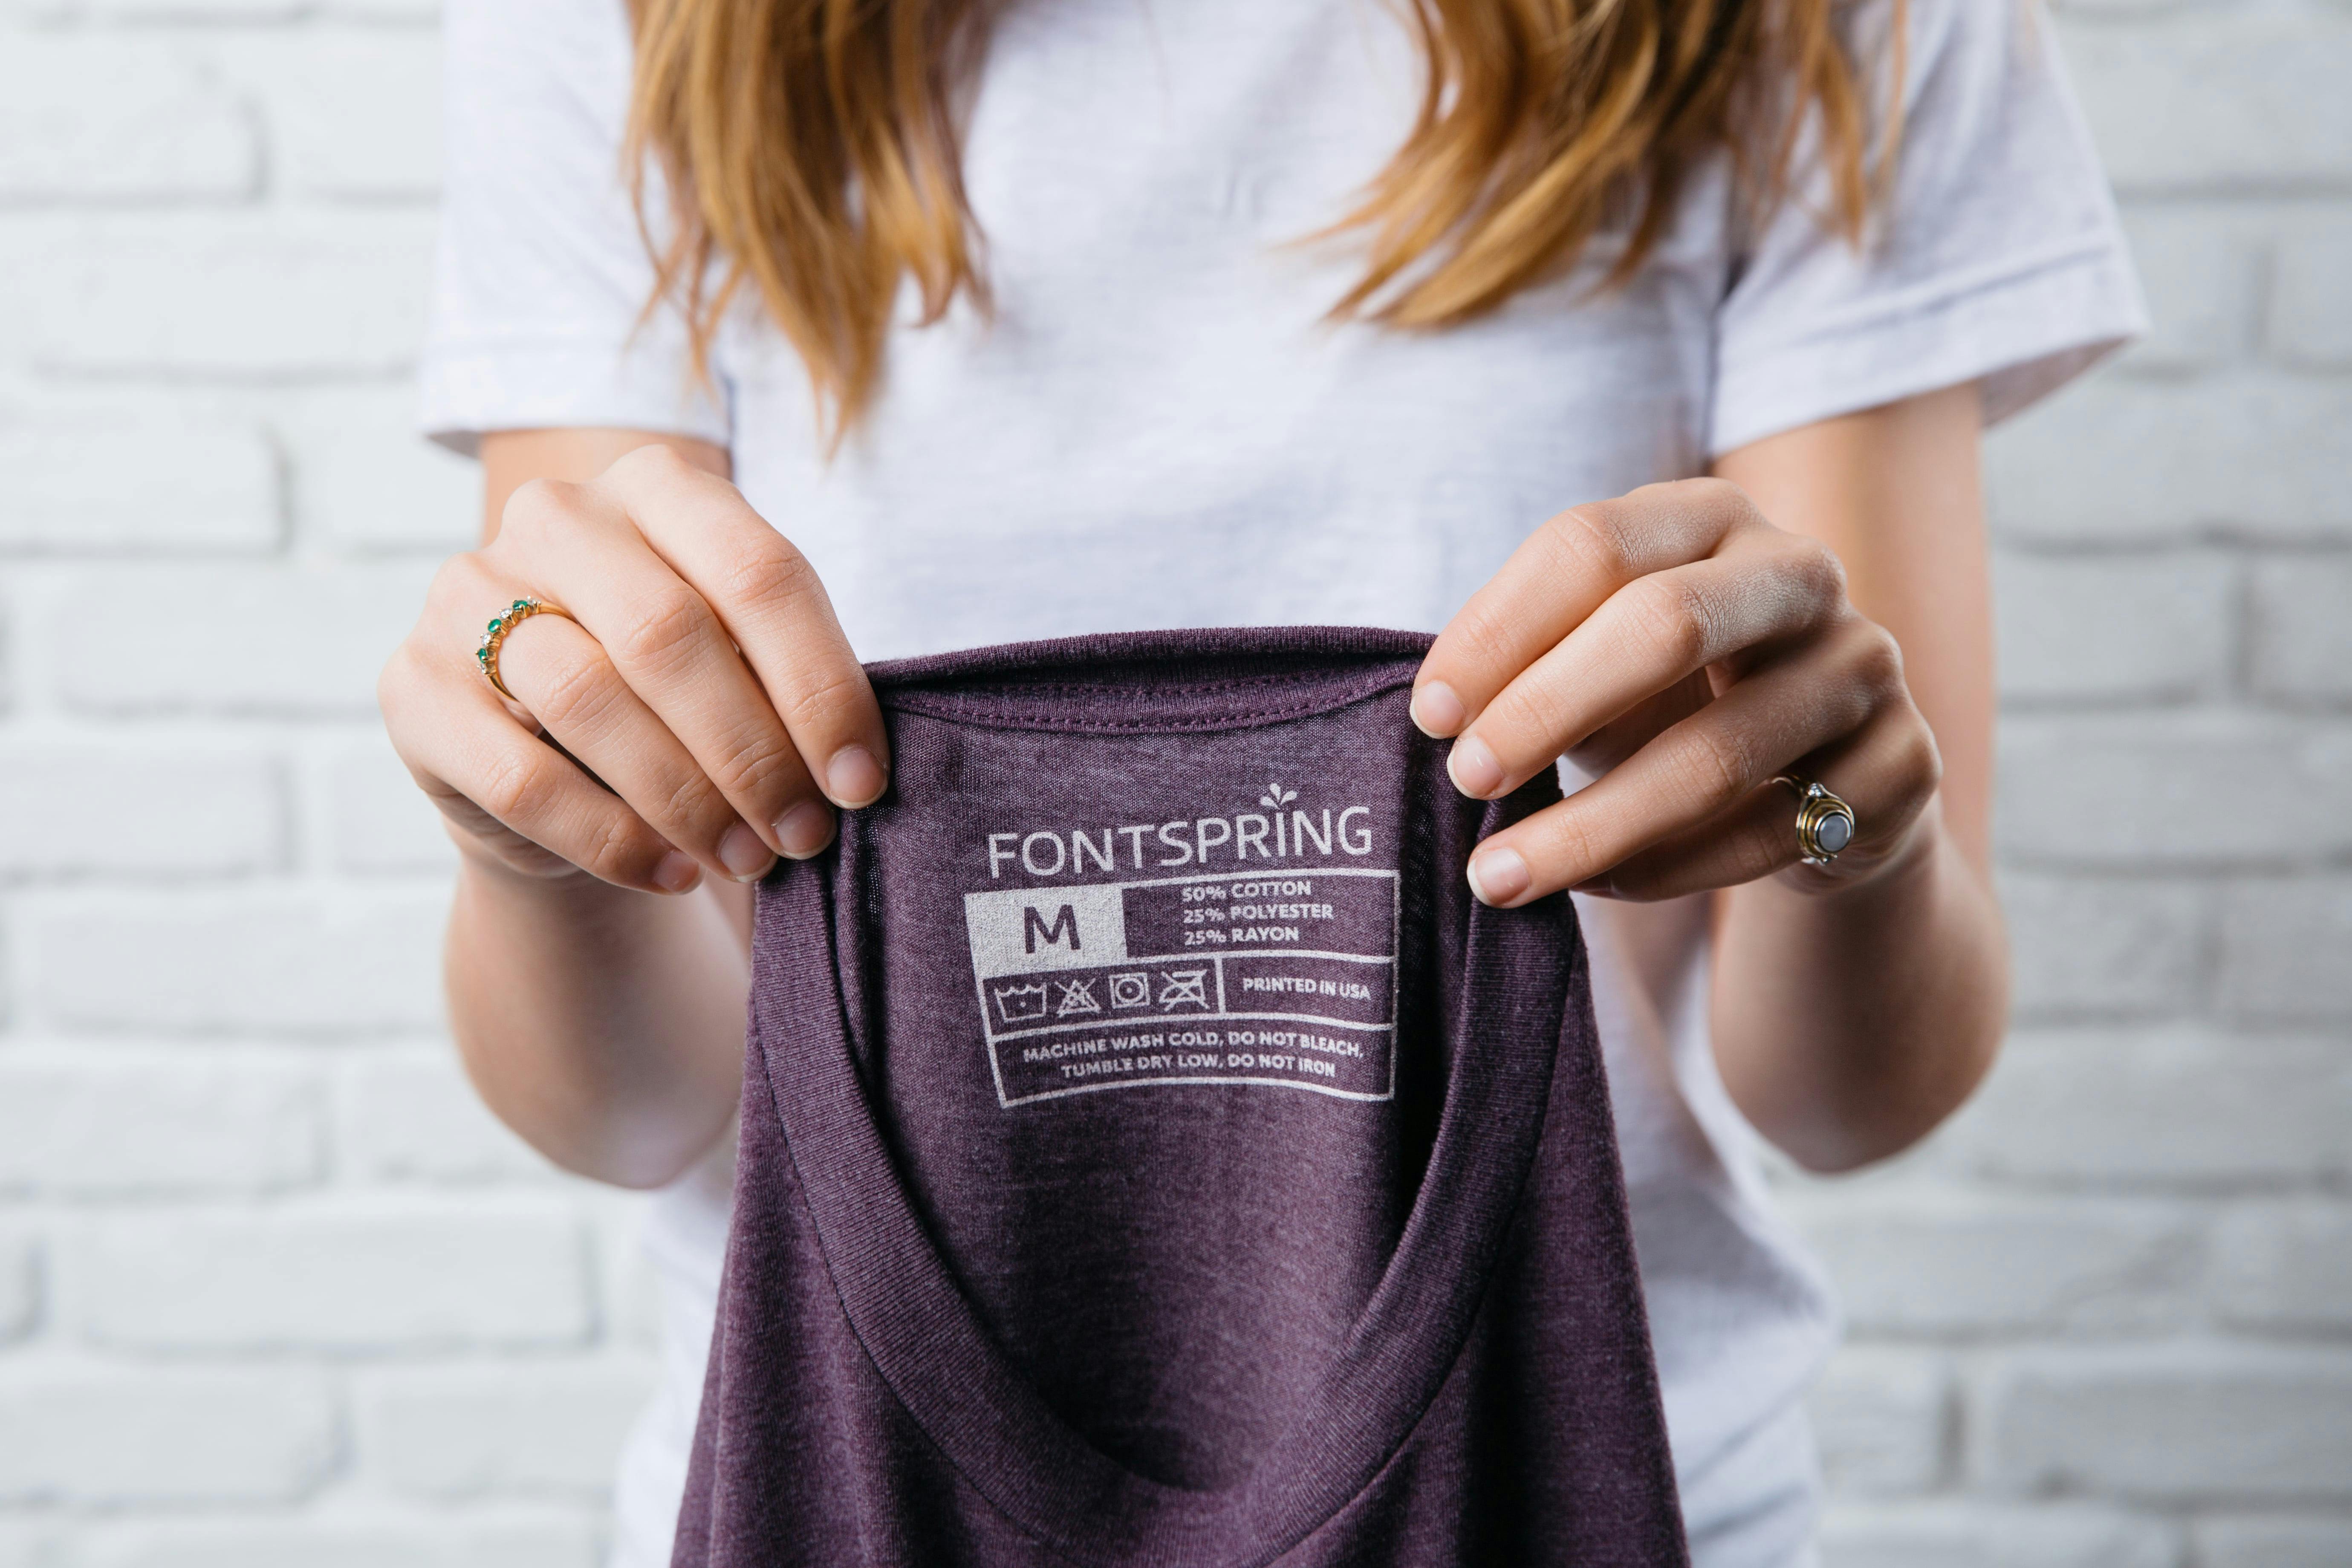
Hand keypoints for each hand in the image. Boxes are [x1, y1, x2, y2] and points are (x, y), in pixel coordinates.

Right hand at [379, 444, 888, 894]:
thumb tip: (852, 771)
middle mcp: (557, 516)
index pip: (759, 573)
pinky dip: (611, 837)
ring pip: (591, 698)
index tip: (862, 782)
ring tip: (748, 859)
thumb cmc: (676, 702)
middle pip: (671, 633)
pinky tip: (671, 872)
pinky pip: (523, 776)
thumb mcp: (739, 664)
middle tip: (805, 835)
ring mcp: (469, 593)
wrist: (552, 764)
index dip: (821, 687)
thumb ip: (783, 684)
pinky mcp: (414, 687)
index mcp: (658, 486)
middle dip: (754, 751)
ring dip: (687, 797)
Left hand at [1412, 478, 1941, 906]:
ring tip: (1498, 875)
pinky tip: (1598, 888)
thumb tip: (1445, 717)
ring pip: (1715, 753)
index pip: (1590, 543)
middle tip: (1464, 781)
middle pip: (1663, 624)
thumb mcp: (1599, 661)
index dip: (1498, 630)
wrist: (1822, 783)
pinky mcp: (1904, 765)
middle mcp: (1799, 572)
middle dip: (1545, 709)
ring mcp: (1862, 665)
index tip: (1429, 714)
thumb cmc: (1674, 702)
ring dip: (1591, 825)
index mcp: (1710, 515)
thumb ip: (1534, 664)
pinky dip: (1666, 870)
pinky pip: (1767, 834)